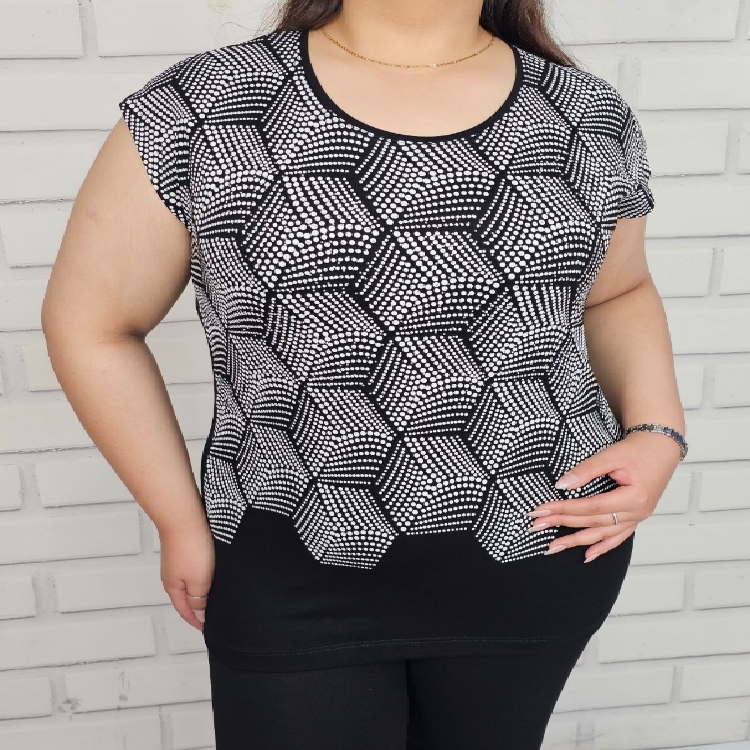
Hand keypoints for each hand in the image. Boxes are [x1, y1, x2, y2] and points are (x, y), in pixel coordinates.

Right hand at [159, 519, 214, 630]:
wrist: (184, 515)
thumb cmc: (191, 547)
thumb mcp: (199, 580)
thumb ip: (199, 599)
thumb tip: (200, 615)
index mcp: (174, 587)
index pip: (186, 611)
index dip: (197, 621)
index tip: (209, 629)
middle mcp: (172, 575)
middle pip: (186, 597)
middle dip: (200, 607)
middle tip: (215, 614)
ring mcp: (177, 560)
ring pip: (191, 581)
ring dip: (202, 589)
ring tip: (217, 594)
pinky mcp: (184, 548)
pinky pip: (194, 567)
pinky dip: (203, 574)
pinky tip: (213, 570)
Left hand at [527, 430, 682, 562]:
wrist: (660, 449)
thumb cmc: (638, 450)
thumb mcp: (611, 455)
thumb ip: (587, 470)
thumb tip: (562, 484)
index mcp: (633, 498)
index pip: (591, 507)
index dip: (564, 509)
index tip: (541, 510)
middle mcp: (636, 513)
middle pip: (593, 522)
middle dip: (562, 524)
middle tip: (536, 526)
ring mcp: (637, 518)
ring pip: (603, 535)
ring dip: (576, 541)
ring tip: (553, 547)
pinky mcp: (635, 518)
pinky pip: (617, 537)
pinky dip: (602, 547)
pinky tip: (587, 556)